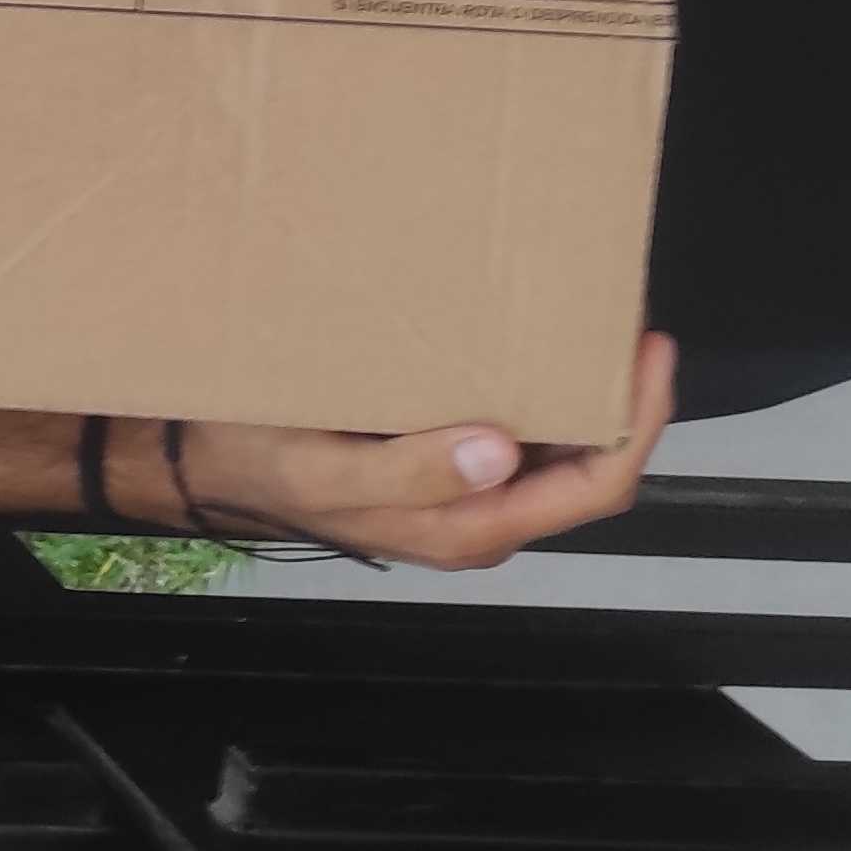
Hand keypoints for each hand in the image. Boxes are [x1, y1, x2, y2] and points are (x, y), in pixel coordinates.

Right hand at [166, 333, 678, 570]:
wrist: (203, 464)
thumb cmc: (259, 463)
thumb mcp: (326, 469)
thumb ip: (413, 472)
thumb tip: (500, 452)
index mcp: (468, 528)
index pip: (594, 486)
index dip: (638, 422)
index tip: (647, 351)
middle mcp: (481, 518)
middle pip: (592, 470)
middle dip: (624, 401)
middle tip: (627, 323)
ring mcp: (468, 496)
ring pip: (559, 454)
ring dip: (582, 395)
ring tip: (587, 326)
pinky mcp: (446, 470)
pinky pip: (518, 439)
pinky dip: (537, 394)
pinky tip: (525, 348)